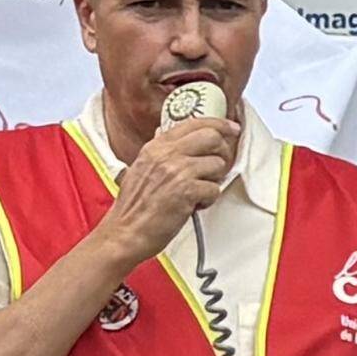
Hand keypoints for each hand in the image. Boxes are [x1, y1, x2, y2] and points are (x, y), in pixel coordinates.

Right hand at [102, 102, 237, 257]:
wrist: (125, 233)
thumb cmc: (133, 207)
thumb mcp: (139, 168)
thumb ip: (157, 151)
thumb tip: (165, 133)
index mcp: (155, 147)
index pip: (194, 122)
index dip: (218, 123)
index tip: (231, 128)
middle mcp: (166, 154)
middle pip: (212, 136)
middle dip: (222, 151)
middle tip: (218, 166)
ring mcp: (177, 171)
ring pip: (217, 164)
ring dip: (214, 180)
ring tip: (198, 192)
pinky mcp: (187, 191)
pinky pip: (215, 189)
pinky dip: (209, 200)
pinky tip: (194, 205)